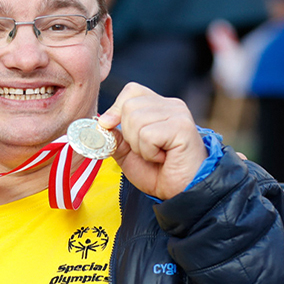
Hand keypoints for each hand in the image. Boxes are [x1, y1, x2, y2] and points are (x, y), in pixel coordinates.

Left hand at [98, 82, 206, 199]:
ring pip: (136, 119)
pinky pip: (147, 134)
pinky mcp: (182, 126)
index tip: (113, 128)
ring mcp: (178, 114)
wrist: (180, 192)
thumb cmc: (158, 172)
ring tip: (156, 154)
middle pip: (129, 106)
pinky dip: (149, 152)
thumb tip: (101, 123)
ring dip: (139, 146)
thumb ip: (115, 135)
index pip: (131, 91)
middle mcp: (171, 105)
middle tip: (146, 150)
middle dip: (128, 134)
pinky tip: (163, 158)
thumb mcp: (128, 152)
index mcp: (158, 106)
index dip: (117, 109)